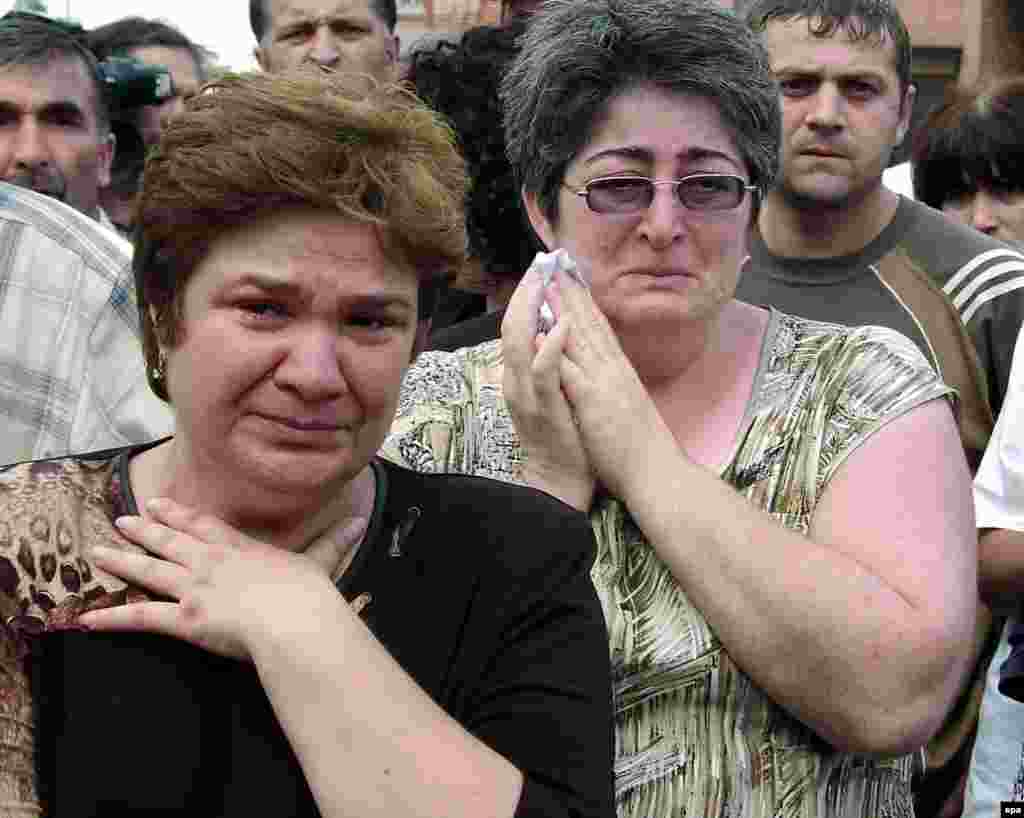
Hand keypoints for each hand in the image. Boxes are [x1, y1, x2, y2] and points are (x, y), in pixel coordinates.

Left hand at [79, 498, 367, 660]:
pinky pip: (141, 618)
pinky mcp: (183, 618)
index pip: (205, 526)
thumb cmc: (309, 595)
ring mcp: (194, 588)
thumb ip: (334, 541)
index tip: (161, 502)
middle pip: (171, 540)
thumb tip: (360, 520)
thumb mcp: (321, 563)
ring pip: (149, 569)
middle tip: (123, 516)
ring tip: (98, 551)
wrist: (295, 618)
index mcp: (241, 550)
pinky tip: (86, 618)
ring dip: (122, 560)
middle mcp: (212, 562)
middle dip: (146, 528)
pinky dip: (112, 619)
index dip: (181, 514)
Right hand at [501, 257, 595, 510]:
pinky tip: (563, 325)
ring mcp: (527, 395)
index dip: (527, 295)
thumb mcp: (549, 392)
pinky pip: (544, 374)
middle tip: (541, 262)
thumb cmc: (561, 434)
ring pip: (520, 343)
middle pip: (512, 326)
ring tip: (545, 279)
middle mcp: (516, 381)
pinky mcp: (544, 409)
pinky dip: (551, 346)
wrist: (561, 481)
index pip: (517, 325)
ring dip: (534, 308)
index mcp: (519, 375)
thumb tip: (551, 328)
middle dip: (526, 292)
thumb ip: (545, 362)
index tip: (541, 266)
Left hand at [552, 265, 677, 501]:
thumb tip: (606, 371)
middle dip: (571, 293)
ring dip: (562, 308)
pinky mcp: (595, 402)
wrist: (657, 473)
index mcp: (620, 372)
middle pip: (590, 324)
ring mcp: (605, 383)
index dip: (584, 303)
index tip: (571, 280)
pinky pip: (570, 371)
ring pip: (580, 337)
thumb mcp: (627, 406)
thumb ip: (615, 386)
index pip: (600, 329)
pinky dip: (555, 349)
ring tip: (546, 282)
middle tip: (555, 265)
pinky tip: (541, 330)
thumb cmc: (641, 447)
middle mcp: (614, 370)